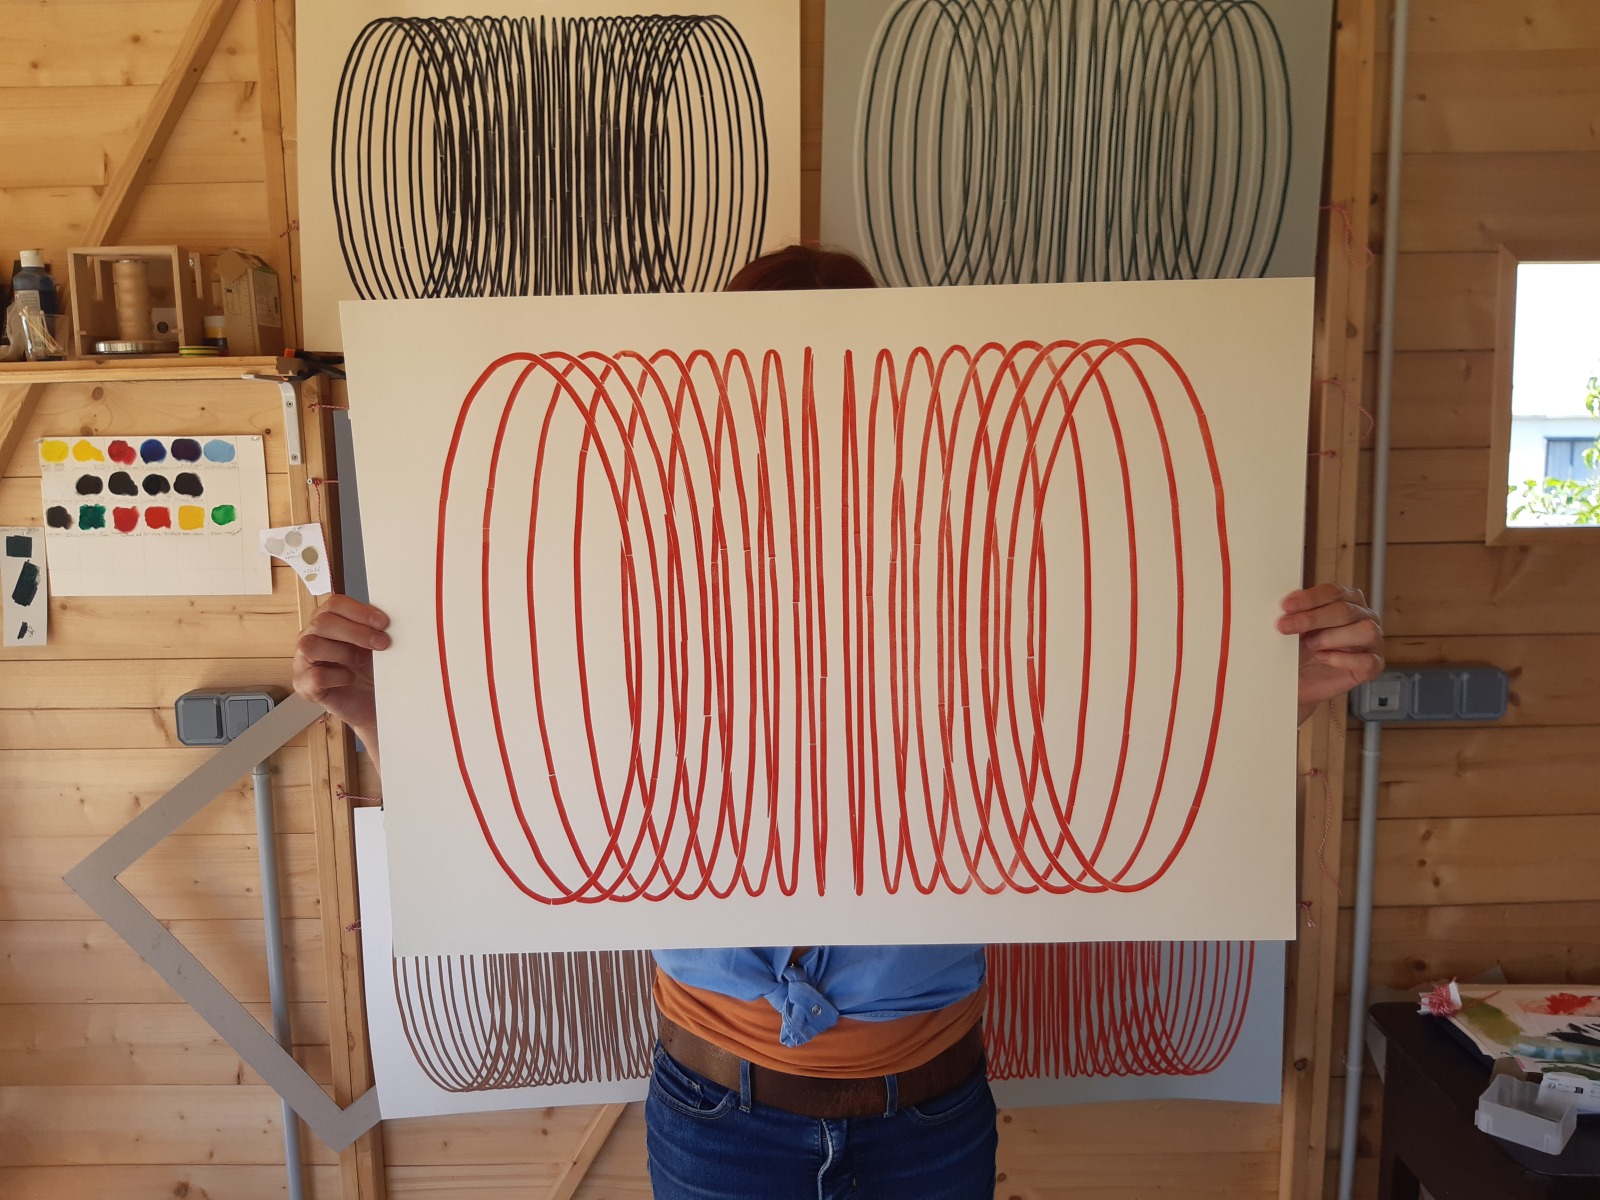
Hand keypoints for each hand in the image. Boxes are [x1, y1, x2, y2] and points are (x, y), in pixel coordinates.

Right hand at [293, 594, 390, 760]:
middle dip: (356, 632)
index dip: (359, 611)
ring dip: (342, 652)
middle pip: (322, 622)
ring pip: (310, 645)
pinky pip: (315, 676)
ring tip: (361, 662)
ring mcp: (303, 662)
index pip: (334, 604)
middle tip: (382, 643)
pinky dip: (337, 676)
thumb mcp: (376, 645)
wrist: (372, 703)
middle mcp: (311, 638)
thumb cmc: (371, 670)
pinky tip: (349, 679)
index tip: (383, 622)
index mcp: (328, 622)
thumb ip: (375, 629)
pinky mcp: (304, 686)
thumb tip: (385, 620)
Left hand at [1278, 584, 1383, 723]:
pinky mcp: (1373, 665)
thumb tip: (1290, 600)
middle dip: (1312, 618)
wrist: (1301, 679)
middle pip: (1346, 610)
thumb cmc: (1302, 648)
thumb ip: (1297, 611)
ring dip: (1332, 637)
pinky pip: (1367, 660)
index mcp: (1348, 600)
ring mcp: (1373, 642)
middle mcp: (1365, 617)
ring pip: (1366, 631)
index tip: (1287, 606)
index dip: (1310, 599)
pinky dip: (1341, 659)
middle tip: (1285, 627)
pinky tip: (1322, 658)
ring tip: (1310, 645)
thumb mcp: (1295, 627)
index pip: (1334, 592)